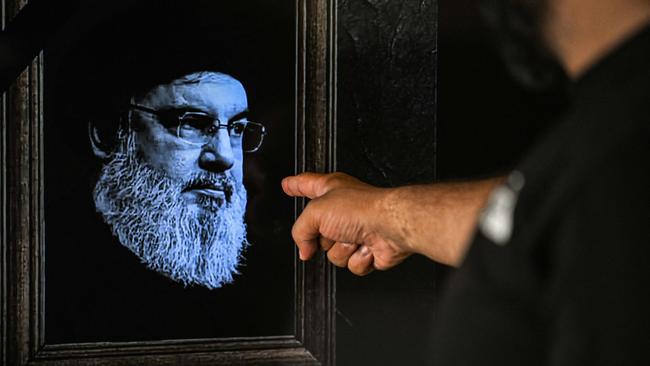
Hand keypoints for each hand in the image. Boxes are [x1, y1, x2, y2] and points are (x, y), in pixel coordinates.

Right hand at [283, 172, 504, 270]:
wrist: (391, 226)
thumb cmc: (362, 209)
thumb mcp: (315, 213)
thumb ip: (300, 231)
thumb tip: (304, 249)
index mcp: (331, 189)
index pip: (306, 185)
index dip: (295, 186)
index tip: (288, 185)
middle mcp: (342, 210)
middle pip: (316, 231)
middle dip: (322, 236)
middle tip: (333, 229)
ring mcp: (355, 231)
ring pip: (332, 253)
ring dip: (342, 249)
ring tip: (355, 237)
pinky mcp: (366, 250)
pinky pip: (350, 264)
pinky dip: (357, 259)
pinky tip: (366, 247)